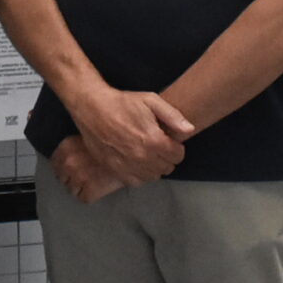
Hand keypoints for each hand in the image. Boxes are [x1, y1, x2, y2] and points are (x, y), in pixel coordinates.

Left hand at [51, 136, 124, 203]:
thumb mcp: (93, 134)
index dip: (65, 165)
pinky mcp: (90, 191)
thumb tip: (74, 148)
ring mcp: (78, 178)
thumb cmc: (118, 141)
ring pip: (72, 190)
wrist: (136, 152)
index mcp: (66, 146)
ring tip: (94, 180)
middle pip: (62, 178)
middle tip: (86, 173)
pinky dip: (91, 195)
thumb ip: (79, 141)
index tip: (73, 166)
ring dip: (81, 187)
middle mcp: (69, 163)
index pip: (55, 162)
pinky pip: (84, 198)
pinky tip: (100, 187)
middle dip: (72, 177)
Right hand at [71, 84, 193, 181]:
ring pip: (153, 177)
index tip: (169, 140)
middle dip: (167, 157)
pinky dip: (140, 175)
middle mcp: (142, 157)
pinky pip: (136, 182)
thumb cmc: (122, 103)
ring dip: (155, 167)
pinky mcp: (115, 170)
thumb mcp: (151, 100)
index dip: (177, 147)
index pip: (178, 156)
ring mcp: (127, 166)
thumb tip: (189, 129)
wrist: (92, 108)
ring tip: (148, 153)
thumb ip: (173, 116)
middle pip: (167, 168)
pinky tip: (137, 162)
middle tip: (158, 145)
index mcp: (153, 140)